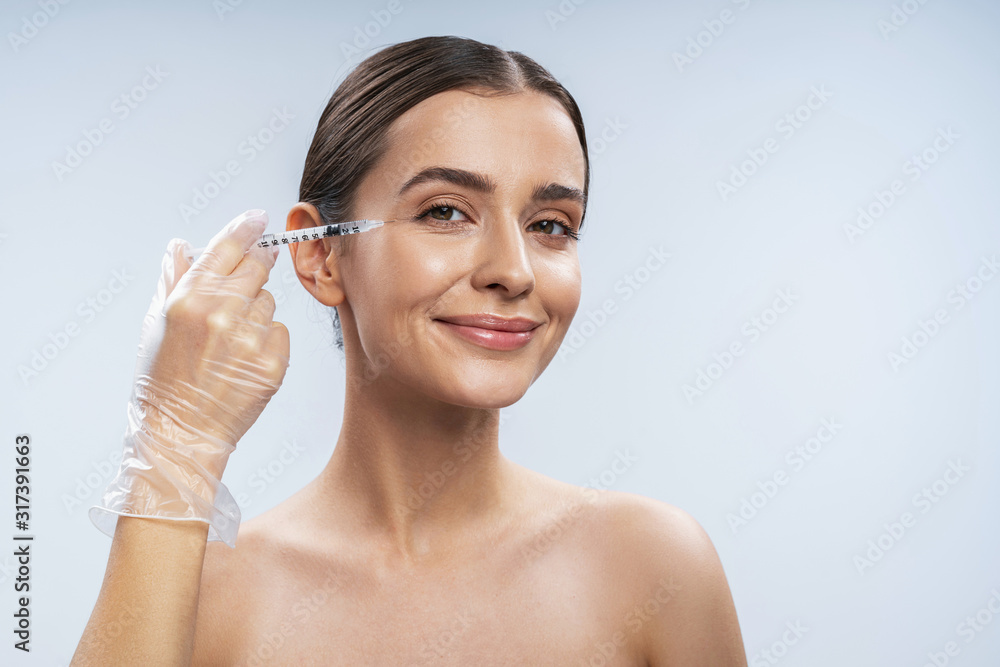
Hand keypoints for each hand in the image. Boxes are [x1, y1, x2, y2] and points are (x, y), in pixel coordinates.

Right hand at [90, 209, 288, 546]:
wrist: (181, 433)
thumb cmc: (163, 381)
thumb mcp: (156, 325)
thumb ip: (173, 280)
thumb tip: (182, 246)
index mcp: (189, 299)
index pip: (226, 248)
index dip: (245, 229)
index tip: (258, 218)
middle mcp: (222, 314)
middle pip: (257, 267)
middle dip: (258, 265)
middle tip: (255, 270)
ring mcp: (250, 338)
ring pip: (269, 301)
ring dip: (256, 310)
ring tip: (233, 338)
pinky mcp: (273, 362)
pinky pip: (280, 331)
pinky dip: (268, 338)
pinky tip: (245, 357)